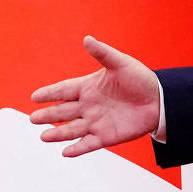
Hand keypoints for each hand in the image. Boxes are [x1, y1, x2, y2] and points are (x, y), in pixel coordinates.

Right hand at [30, 36, 161, 155]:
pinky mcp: (106, 136)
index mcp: (88, 87)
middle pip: (63, 112)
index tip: (34, 97)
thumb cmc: (140, 79)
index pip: (64, 90)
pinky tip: (65, 152)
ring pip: (72, 129)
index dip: (50, 93)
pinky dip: (77, 149)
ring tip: (43, 137)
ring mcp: (96, 122)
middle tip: (33, 119)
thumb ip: (102, 53)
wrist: (159, 101)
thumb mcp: (120, 63)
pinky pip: (88, 143)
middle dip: (48, 116)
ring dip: (58, 134)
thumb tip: (86, 39)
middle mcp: (88, 106)